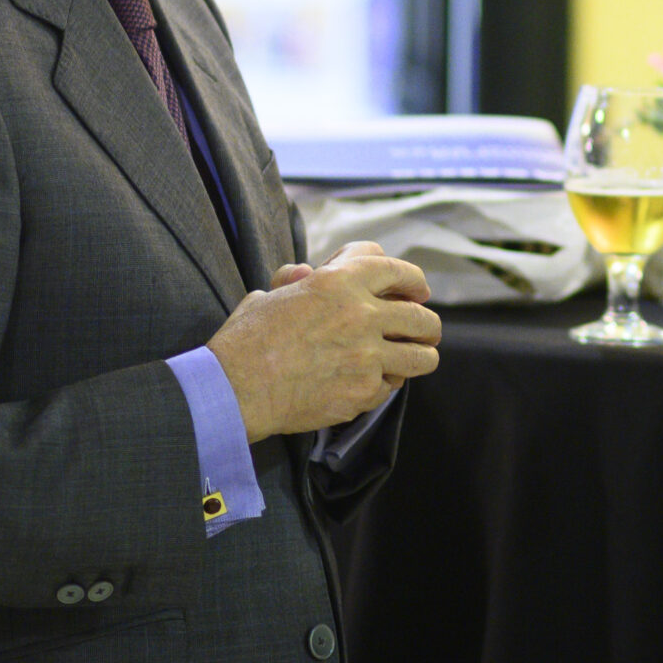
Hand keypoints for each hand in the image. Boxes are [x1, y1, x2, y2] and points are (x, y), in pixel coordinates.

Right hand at [208, 241, 440, 440]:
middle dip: (427, 324)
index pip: (398, 270)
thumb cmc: (246, 340)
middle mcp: (362, 315)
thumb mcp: (268, 295)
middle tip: (424, 331)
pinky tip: (369, 383)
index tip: (418, 290)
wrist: (235, 389)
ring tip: (413, 358)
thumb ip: (295, 279)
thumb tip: (306, 272)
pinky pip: (390, 388)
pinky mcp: (363, 392)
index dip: (413, 280)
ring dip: (419, 356)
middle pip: (422, 317)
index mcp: (340, 281)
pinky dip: (384, 385)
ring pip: (422, 357)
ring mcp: (367, 357)